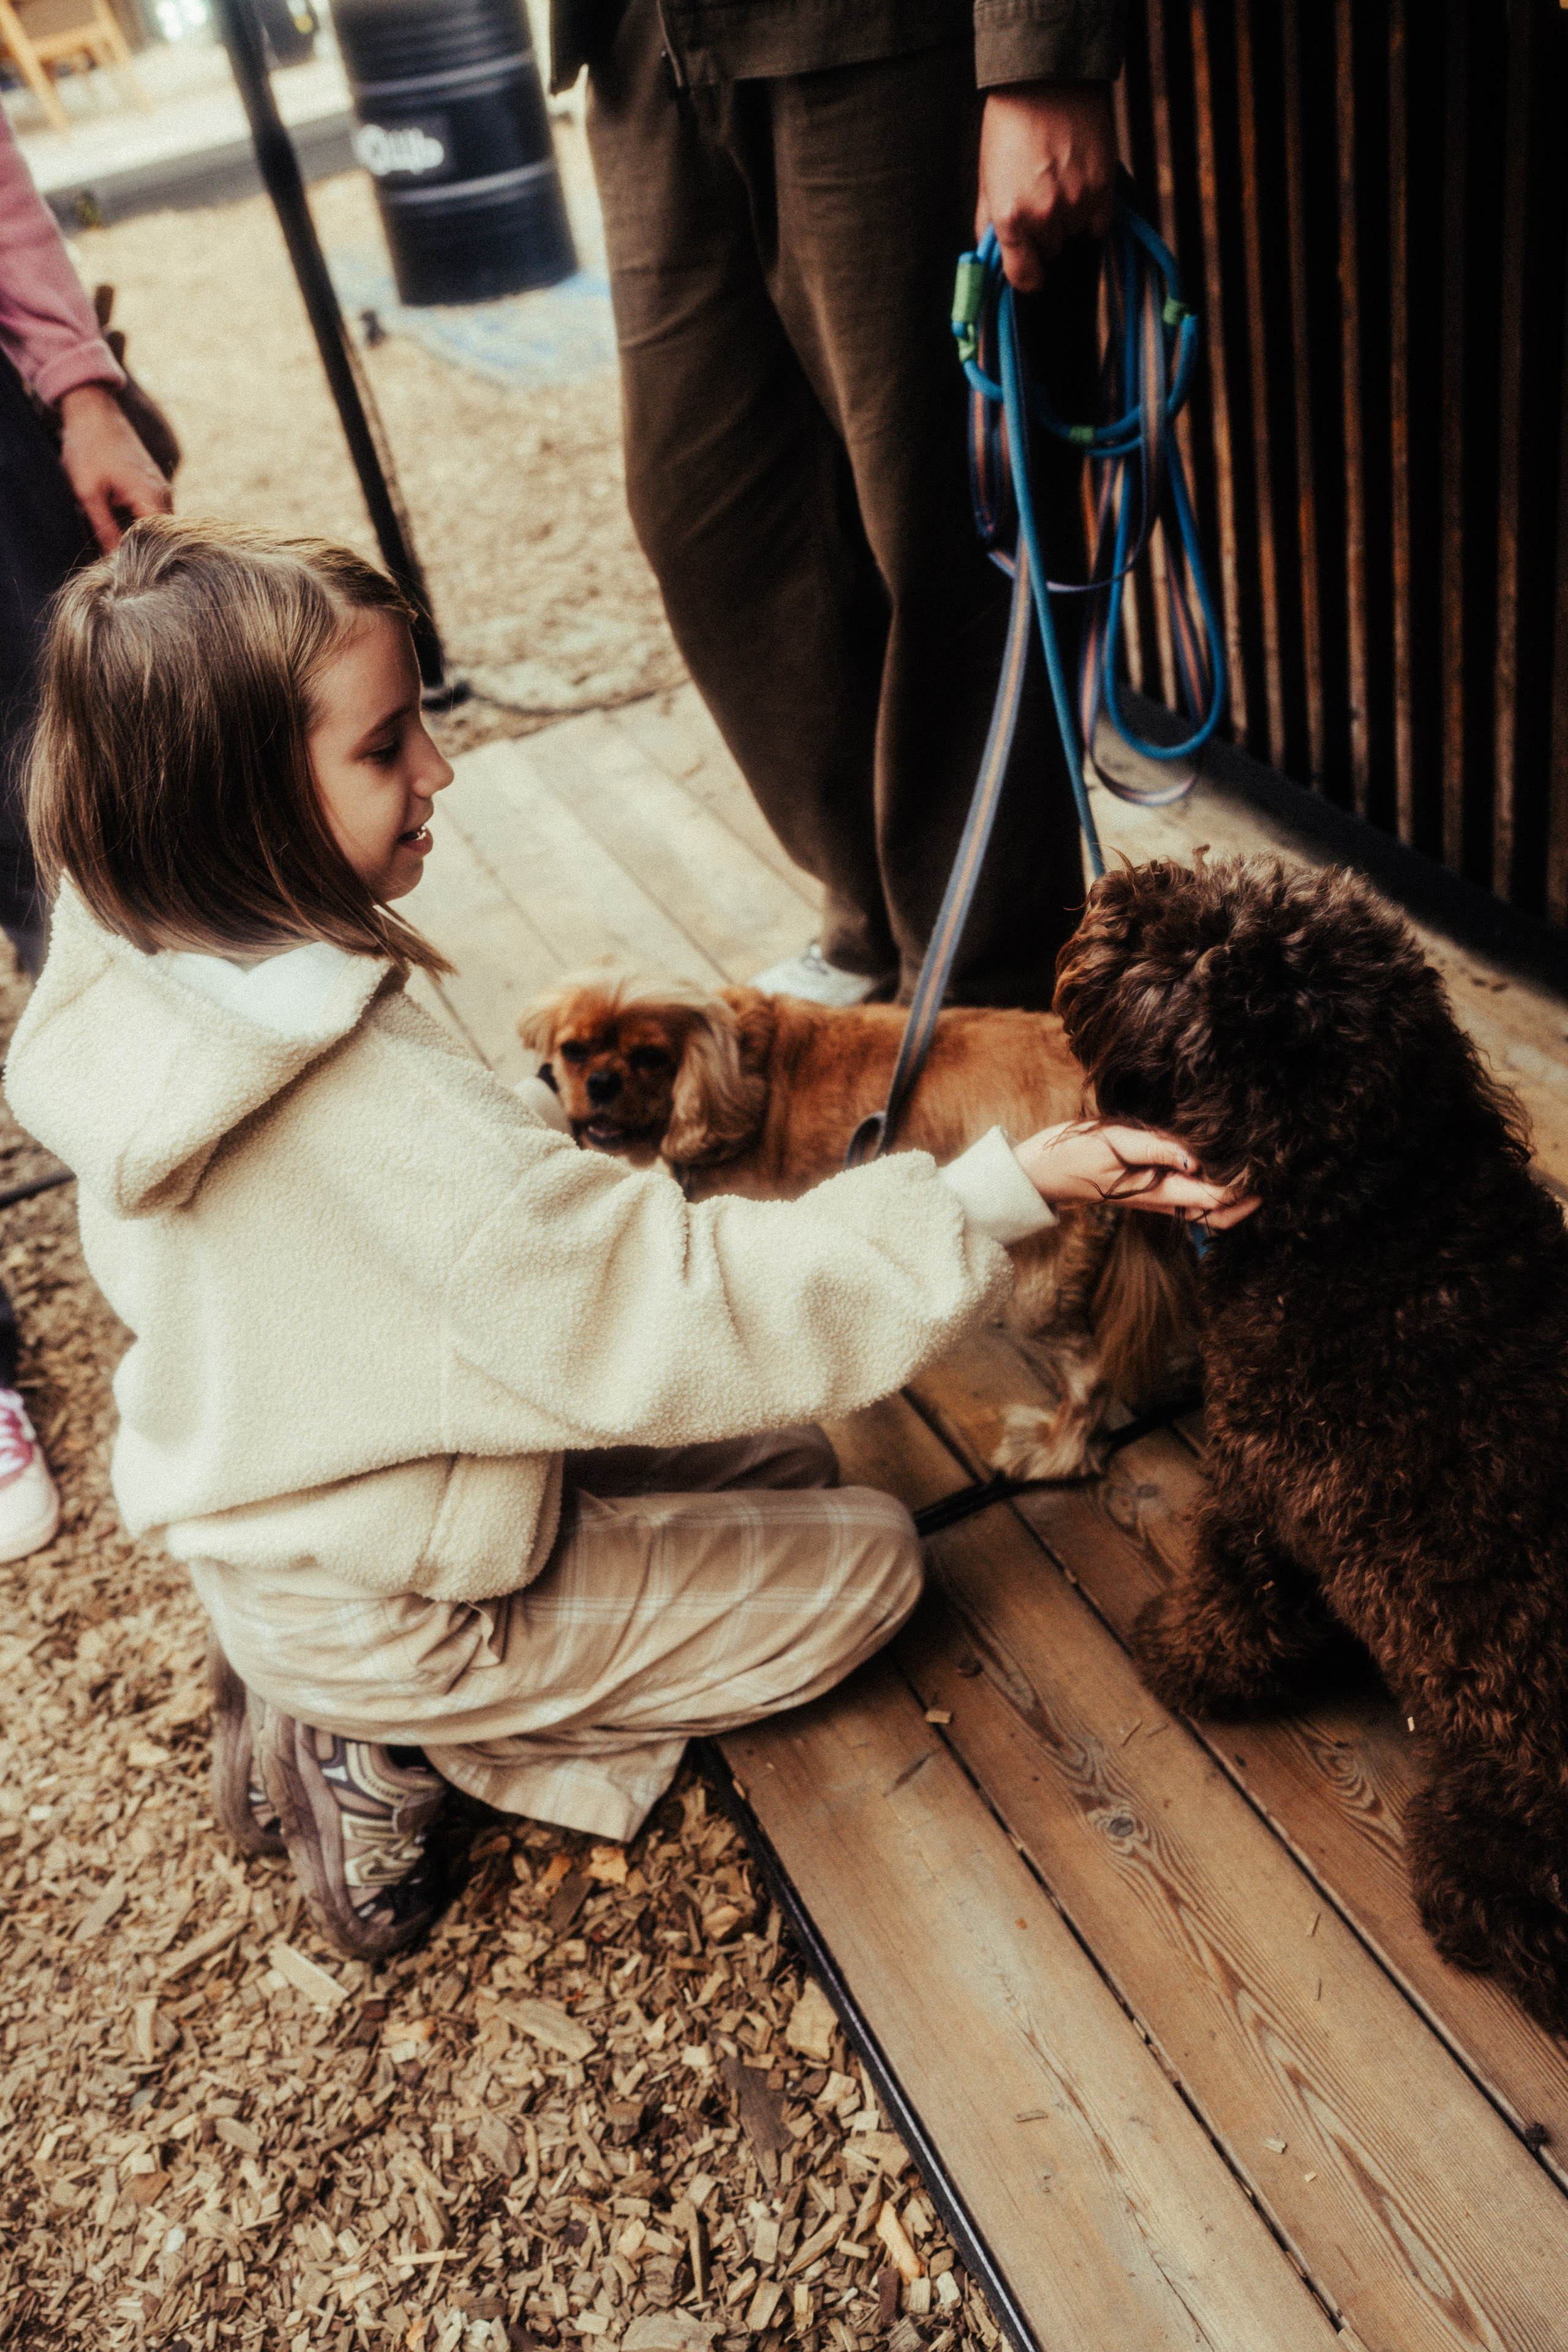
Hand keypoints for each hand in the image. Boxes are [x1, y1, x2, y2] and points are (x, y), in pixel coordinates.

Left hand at [57, 382, 172, 551]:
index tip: (123, 569)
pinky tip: (124, 530)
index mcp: (151, 497)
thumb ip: (104, 527)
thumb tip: (114, 559)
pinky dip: (142, 524)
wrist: (93, 412)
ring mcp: (162, 489)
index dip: (143, 559)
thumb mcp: (88, 492)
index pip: (159, 543)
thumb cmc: (88, 448)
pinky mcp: (154, 485)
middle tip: (122, 564)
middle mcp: (164, 495)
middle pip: (162, 537)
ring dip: (143, 537)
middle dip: (145, 550)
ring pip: (159, 527)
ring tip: (122, 549)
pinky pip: (154, 514)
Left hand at [977, 81, 1116, 291]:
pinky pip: (1100, 222)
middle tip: (1042, 194)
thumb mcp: (987, 179)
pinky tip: (1081, 183)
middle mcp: (1044, 216)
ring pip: (1076, 233)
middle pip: (1051, 250)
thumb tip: (995, 261)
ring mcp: (1076, 202)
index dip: (1028, 275)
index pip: (1025, 277)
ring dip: (1071, 217)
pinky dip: (1093, 211)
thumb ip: (990, 224)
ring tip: (1061, 179)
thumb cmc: (1010, 128)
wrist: (1044, 82)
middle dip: (1046, 231)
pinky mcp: (1102, 187)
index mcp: (1010, 218)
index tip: (1032, 270)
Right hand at [1014, 1120, 1258, 1229]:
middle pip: (1218, 1213)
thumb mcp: (1114, 1143)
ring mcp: (1155, 1197)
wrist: (1041, 1172)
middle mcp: (1161, 1200)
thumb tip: (1197, 1158)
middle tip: (1274, 1175)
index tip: (1267, 1167)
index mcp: (1157, 1191)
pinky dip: (1210, 1186)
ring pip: (1205, 1206)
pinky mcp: (1148, 1189)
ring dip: (1232, 1194)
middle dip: (1248, 1201)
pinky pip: (1189, 1195)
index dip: (1244, 1188)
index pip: (1215, 1198)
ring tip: (1254, 1167)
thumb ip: (1157, 1149)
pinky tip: (1217, 1163)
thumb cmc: (1074, 1155)